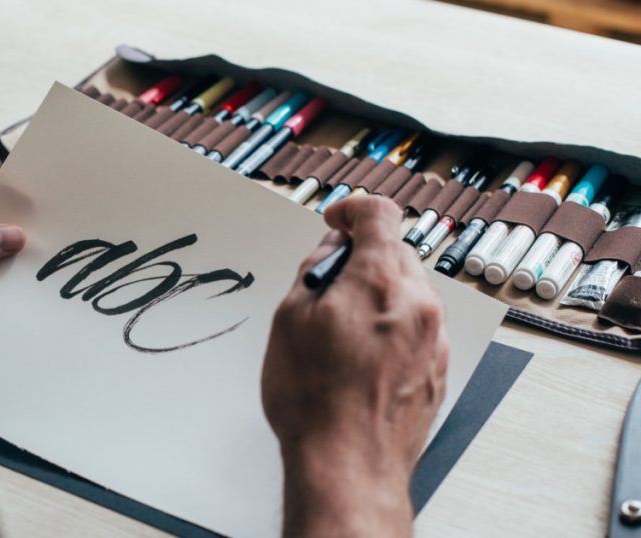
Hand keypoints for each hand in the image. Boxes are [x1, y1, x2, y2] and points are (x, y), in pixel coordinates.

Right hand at [261, 196, 447, 536]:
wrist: (349, 464)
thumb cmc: (314, 400)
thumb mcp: (290, 320)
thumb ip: (314, 272)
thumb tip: (330, 252)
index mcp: (381, 280)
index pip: (380, 214)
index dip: (352, 210)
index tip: (335, 223)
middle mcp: (419, 303)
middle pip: (395, 253)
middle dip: (361, 260)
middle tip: (326, 287)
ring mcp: (435, 338)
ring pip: (408, 292)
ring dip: (377, 295)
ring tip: (340, 333)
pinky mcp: (439, 369)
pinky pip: (417, 327)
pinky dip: (391, 326)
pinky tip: (360, 359)